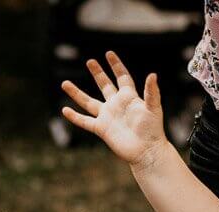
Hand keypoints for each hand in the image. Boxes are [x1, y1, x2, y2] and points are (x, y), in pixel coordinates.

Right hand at [61, 51, 168, 167]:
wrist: (147, 151)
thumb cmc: (153, 130)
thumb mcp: (154, 108)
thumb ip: (152, 92)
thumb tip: (153, 75)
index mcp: (129, 97)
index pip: (122, 77)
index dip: (116, 66)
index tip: (109, 54)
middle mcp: (116, 105)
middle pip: (105, 85)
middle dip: (98, 73)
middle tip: (90, 61)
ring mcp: (108, 117)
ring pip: (88, 102)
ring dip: (76, 93)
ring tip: (64, 83)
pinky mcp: (102, 129)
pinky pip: (85, 121)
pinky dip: (74, 117)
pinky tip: (64, 110)